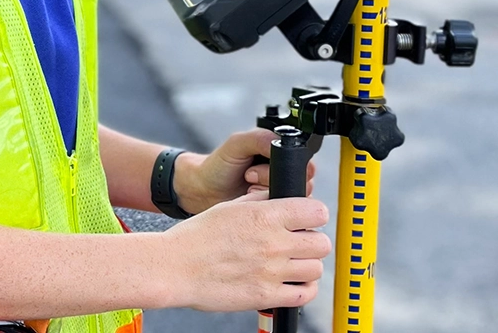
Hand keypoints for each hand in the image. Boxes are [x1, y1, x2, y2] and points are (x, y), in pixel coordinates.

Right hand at [162, 195, 330, 311]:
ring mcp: (271, 272)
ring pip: (316, 269)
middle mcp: (273, 243)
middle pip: (322, 243)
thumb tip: (282, 199)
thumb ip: (262, 202)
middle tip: (298, 244)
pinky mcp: (266, 296)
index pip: (317, 211)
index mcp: (265, 215)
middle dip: (312, 241)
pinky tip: (290, 283)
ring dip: (306, 266)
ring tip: (291, 265)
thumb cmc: (198, 237)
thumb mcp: (230, 206)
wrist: (175, 267)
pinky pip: (304, 294)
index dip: (314, 215)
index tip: (307, 220)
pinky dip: (302, 289)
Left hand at [174, 129, 316, 213]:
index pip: (304, 162)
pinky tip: (249, 199)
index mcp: (281, 154)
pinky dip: (265, 208)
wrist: (203, 190)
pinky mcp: (273, 214)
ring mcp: (279, 195)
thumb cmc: (219, 165)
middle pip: (301, 182)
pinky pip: (282, 214)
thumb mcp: (237, 143)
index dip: (287, 165)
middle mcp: (284, 174)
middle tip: (249, 175)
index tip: (260, 164)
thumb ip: (259, 138)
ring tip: (247, 186)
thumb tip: (280, 142)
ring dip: (267, 193)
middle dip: (272, 179)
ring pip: (292, 200)